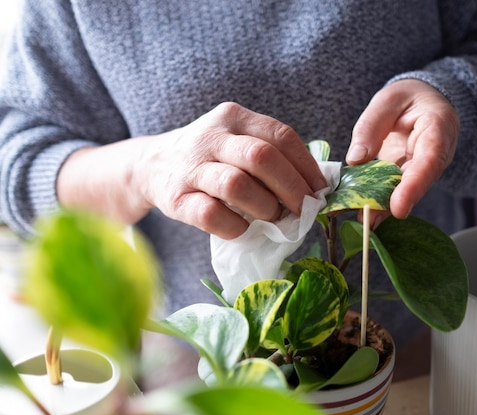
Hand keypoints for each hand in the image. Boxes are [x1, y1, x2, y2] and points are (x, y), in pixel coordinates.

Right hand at [58, 102, 327, 238]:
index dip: (306, 166)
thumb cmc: (210, 158)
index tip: (320, 190)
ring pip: (237, 185)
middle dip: (291, 188)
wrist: (151, 165)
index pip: (280, 136)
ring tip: (273, 218)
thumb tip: (316, 186)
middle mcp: (211, 136)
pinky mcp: (176, 197)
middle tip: (303, 209)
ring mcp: (191, 166)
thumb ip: (270, 154)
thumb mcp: (237, 141)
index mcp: (234, 117)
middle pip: (262, 158)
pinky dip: (236, 227)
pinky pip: (212, 215)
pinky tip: (243, 229)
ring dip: (265, 208)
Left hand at [347, 79, 458, 220]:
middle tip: (368, 219)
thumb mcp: (388, 100)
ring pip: (407, 191)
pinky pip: (397, 191)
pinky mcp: (411, 177)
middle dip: (393, 203)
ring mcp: (426, 169)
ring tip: (362, 220)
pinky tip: (364, 215)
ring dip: (384, 207)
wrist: (424, 103)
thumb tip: (355, 160)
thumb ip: (371, 126)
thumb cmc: (408, 98)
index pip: (430, 160)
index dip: (414, 186)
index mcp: (438, 128)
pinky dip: (380, 202)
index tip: (398, 208)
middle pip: (417, 183)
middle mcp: (437, 154)